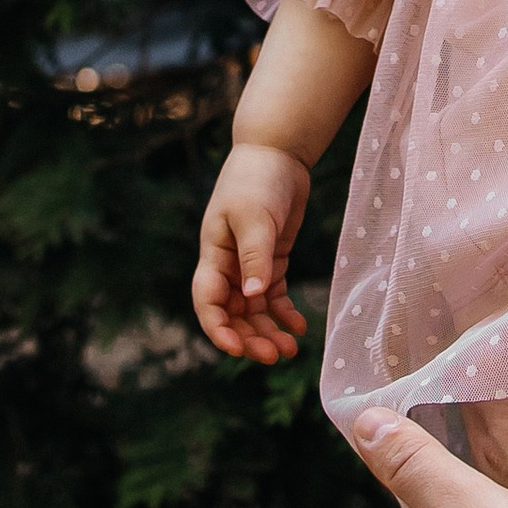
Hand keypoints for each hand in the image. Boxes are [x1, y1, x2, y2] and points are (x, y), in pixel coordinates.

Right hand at [192, 142, 309, 363]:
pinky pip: (274, 295)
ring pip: (255, 309)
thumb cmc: (257, 180)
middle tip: (275, 356)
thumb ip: (254, 256)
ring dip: (268, 331)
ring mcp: (250, 263)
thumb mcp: (254, 217)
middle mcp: (228, 265)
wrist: (277, 152)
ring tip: (291, 350)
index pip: (208, 302)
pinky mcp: (271, 258)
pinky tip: (299, 327)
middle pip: (233, 313)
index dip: (219, 329)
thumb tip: (253, 296)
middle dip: (251, 337)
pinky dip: (284, 312)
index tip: (238, 350)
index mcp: (214, 255)